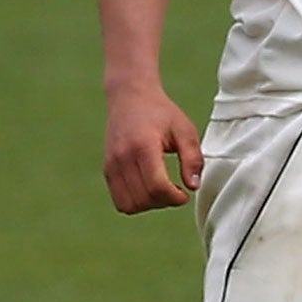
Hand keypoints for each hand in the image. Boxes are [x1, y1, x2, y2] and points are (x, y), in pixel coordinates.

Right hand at [103, 86, 202, 213]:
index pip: (157, 186)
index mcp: (144, 146)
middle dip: (164, 202)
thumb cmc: (161, 113)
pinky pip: (119, 200)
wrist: (129, 96)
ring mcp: (112, 164)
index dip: (175, 198)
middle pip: (144, 199)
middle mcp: (123, 157)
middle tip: (175, 191)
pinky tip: (148, 189)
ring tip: (161, 191)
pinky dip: (136, 202)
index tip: (184, 194)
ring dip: (149, 205)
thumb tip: (193, 186)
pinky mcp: (107, 169)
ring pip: (129, 205)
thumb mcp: (185, 130)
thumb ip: (193, 158)